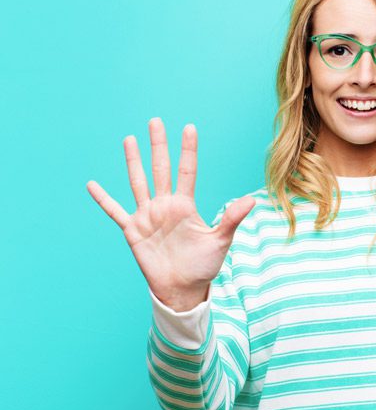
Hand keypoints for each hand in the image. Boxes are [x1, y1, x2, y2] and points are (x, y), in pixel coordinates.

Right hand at [86, 117, 254, 310]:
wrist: (183, 288)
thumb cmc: (204, 265)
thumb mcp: (220, 241)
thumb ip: (231, 219)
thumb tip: (251, 200)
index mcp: (185, 205)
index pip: (187, 171)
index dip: (188, 150)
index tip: (189, 127)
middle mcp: (165, 206)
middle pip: (161, 169)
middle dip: (158, 145)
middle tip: (155, 121)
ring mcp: (148, 216)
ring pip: (138, 182)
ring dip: (133, 161)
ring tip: (129, 139)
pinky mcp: (133, 231)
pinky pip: (115, 212)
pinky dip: (104, 199)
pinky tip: (92, 184)